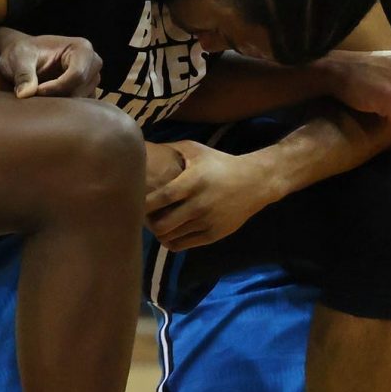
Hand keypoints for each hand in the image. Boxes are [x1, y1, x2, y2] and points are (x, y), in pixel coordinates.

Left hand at [0, 29, 102, 98]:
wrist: (22, 57)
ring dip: (59, 103)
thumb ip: (23, 75)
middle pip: (80, 90)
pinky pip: (79, 108)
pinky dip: (62, 108)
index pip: (77, 74)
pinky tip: (46, 102)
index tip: (36, 90)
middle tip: (35, 95)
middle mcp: (93, 63)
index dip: (56, 87)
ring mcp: (92, 79)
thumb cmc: (22, 53)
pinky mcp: (87, 93)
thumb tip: (24, 94)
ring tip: (39, 96)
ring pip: (80, 101)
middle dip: (57, 96)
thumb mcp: (19, 59)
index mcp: (81, 48)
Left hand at [144, 141, 275, 249]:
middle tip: (144, 216)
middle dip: (149, 223)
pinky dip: (171, 241)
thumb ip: (171, 148)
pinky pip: (183, 245)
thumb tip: (144, 146)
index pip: (160, 199)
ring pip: (171, 237)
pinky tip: (170, 231)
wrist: (256, 182)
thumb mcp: (197, 150)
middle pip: (162, 225)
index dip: (143, 204)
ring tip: (156, 223)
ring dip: (159, 232)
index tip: (134, 200)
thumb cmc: (221, 164)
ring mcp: (207, 222)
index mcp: (192, 183)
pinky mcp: (214, 235)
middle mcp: (199, 205)